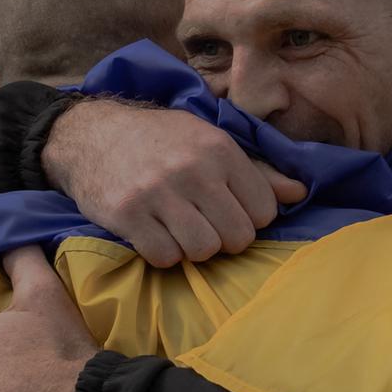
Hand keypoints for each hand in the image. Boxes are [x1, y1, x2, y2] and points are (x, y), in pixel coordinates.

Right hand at [42, 99, 307, 266]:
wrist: (91, 134)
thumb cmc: (161, 140)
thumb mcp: (209, 141)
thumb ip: (256, 171)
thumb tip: (300, 193)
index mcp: (219, 149)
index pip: (263, 210)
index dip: (249, 218)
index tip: (229, 210)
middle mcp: (192, 170)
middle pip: (237, 236)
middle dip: (225, 238)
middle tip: (206, 226)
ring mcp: (158, 193)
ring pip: (203, 250)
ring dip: (194, 249)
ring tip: (181, 230)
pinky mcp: (128, 215)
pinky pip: (164, 257)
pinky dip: (164, 254)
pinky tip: (156, 234)